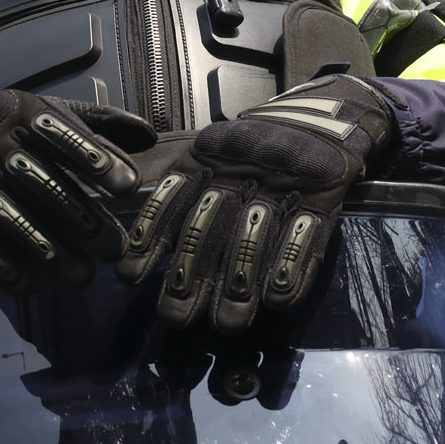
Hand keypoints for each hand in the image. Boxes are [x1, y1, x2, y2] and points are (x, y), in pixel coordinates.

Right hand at [0, 89, 152, 292]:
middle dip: (79, 217)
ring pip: (8, 217)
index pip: (58, 131)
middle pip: (37, 181)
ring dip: (47, 251)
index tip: (128, 187)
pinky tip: (30, 284)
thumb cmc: (9, 134)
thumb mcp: (44, 114)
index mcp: (15, 110)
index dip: (94, 158)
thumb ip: (95, 124)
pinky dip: (1, 265)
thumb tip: (147, 134)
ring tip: (81, 278)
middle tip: (112, 249)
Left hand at [115, 74, 396, 333]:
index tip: (128, 276)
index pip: (168, 201)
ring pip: (254, 238)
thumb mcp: (204, 152)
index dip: (147, 238)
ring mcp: (281, 187)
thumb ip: (169, 187)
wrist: (319, 119)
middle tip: (174, 318)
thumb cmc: (248, 150)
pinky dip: (292, 269)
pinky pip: (305, 236)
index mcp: (202, 161)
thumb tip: (123, 225)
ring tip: (227, 324)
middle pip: (208, 228)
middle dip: (188, 276)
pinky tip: (277, 301)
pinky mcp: (320, 200)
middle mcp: (237, 174)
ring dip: (239, 285)